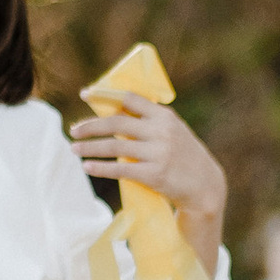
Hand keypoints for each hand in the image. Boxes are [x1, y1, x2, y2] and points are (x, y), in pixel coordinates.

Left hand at [71, 92, 226, 265]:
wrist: (205, 186)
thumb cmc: (183, 156)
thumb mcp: (173, 131)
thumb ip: (149, 122)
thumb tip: (113, 112)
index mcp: (165, 116)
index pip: (130, 98)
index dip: (105, 94)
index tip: (85, 93)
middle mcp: (161, 131)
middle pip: (117, 122)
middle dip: (91, 125)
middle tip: (73, 129)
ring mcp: (159, 153)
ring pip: (114, 146)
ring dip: (90, 147)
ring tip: (74, 149)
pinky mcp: (154, 175)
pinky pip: (120, 169)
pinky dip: (100, 167)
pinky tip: (87, 166)